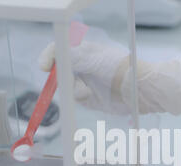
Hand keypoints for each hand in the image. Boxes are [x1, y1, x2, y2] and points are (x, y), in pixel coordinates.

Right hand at [38, 41, 180, 114]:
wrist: (136, 89)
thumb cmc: (118, 68)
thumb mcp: (92, 57)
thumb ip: (71, 56)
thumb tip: (52, 59)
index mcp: (81, 51)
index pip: (57, 51)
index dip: (48, 58)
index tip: (45, 67)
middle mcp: (80, 66)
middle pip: (57, 71)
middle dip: (60, 77)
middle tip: (70, 80)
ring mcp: (83, 82)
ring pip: (64, 86)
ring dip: (72, 88)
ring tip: (87, 89)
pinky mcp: (87, 98)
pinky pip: (73, 98)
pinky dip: (79, 97)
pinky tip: (90, 95)